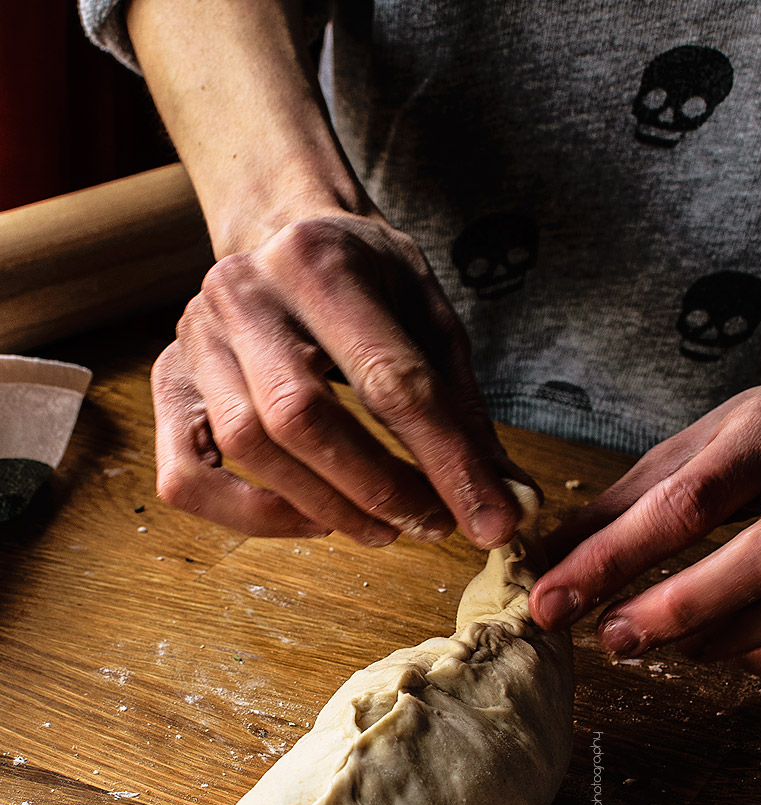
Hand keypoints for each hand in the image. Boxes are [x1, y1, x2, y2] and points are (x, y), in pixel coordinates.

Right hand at [153, 213, 524, 547]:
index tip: (491, 520)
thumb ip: (463, 406)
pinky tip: (310, 518)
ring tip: (383, 527)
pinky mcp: (168, 383)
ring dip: (325, 507)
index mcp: (320, 260)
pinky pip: (188, 477)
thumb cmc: (366, 281)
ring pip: (248, 449)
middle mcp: (242, 292)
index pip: (390, 379)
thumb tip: (505, 500)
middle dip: (379, 488)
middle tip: (431, 525)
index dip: (446, 462)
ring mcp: (194, 338)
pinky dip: (250, 516)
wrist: (284, 233)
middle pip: (302, 417)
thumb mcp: (429, 316)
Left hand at [529, 381, 760, 680]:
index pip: (686, 500)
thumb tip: (551, 555)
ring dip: (720, 635)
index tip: (553, 599)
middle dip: (678, 607)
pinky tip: (726, 647)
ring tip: (663, 641)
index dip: (615, 556)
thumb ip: (630, 501)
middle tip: (612, 638)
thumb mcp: (702, 445)